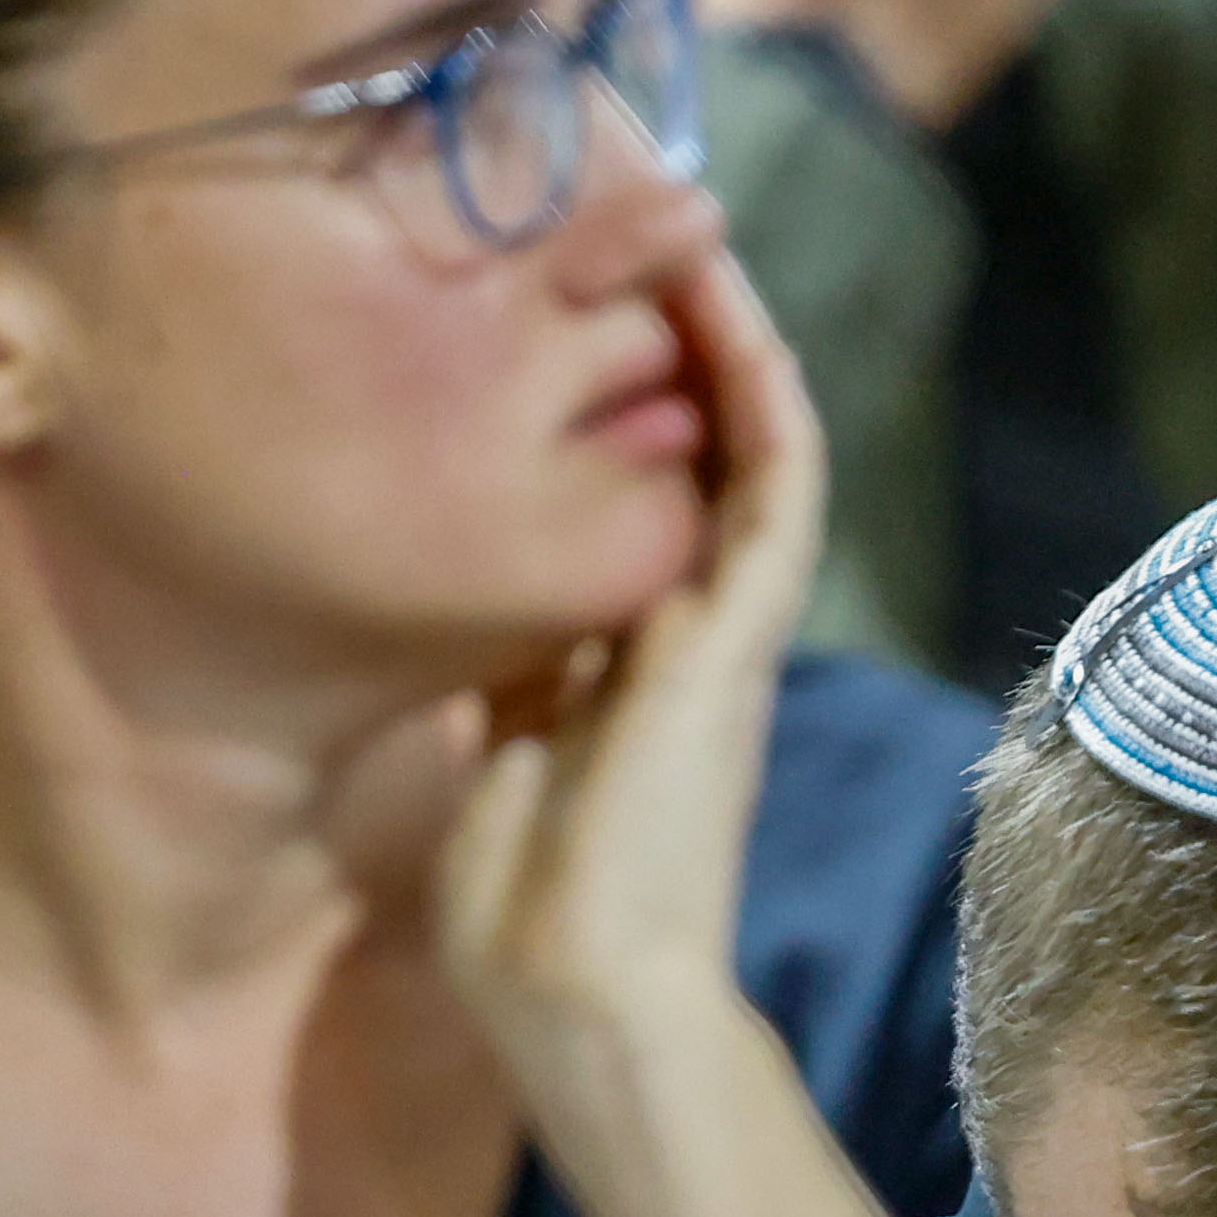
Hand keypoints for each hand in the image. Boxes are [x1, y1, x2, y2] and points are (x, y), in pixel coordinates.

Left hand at [434, 246, 895, 1216]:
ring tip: (683, 228)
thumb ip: (489, 689)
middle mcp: (684, 635)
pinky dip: (760, 386)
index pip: (619, 508)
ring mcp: (723, 630)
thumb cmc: (521, 917)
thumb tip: (439, 625)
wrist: (581, 989)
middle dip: (665, 346)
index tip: (545, 318)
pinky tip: (725, 301)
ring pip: (748, 445)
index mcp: (618, 670)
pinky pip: (776, 479)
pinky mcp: (744, 631)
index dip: (596, 412)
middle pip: (691, 454)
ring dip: (725, 337)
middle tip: (626, 230)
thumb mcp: (482, 764)